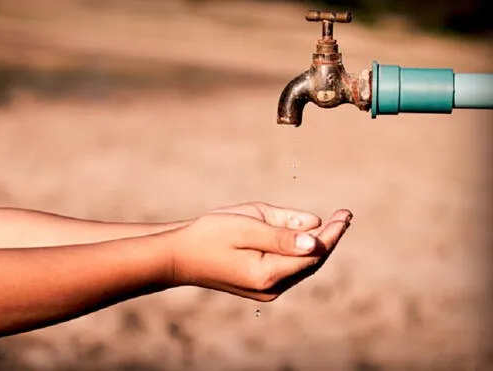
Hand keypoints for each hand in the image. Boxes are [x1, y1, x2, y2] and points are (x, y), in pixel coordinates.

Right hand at [170, 203, 351, 300]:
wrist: (179, 257)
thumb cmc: (209, 234)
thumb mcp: (246, 224)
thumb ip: (282, 232)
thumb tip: (316, 236)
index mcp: (268, 273)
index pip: (314, 253)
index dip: (332, 233)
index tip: (346, 214)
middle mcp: (271, 288)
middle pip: (312, 263)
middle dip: (329, 238)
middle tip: (344, 215)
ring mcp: (265, 291)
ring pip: (302, 267)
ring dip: (317, 246)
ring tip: (333, 223)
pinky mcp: (260, 288)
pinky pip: (289, 269)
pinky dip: (300, 252)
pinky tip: (306, 237)